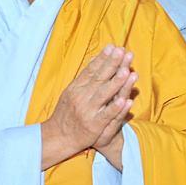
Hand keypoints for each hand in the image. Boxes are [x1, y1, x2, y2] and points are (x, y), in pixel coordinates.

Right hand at [41, 45, 134, 169]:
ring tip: (127, 71)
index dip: (103, 58)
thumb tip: (96, 59)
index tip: (113, 47)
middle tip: (122, 52)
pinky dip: (116, 108)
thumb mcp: (71, 92)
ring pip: (104, 95)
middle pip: (99, 78)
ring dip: (116, 83)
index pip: (91, 70)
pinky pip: (107, 115)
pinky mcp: (94, 125)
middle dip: (112, 64)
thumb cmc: (67, 113)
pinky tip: (126, 101)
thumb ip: (85, 77)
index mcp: (76, 88)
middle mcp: (81, 97)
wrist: (57, 137)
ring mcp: (88, 111)